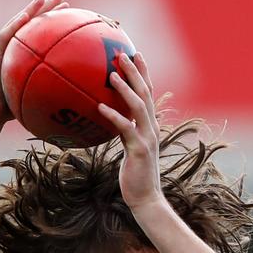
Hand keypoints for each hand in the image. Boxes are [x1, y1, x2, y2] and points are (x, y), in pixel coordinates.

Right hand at [0, 0, 67, 126]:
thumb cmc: (13, 109)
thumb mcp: (36, 94)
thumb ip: (50, 87)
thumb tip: (75, 90)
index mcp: (17, 52)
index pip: (37, 32)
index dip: (51, 20)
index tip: (68, 12)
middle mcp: (7, 46)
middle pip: (29, 22)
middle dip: (45, 8)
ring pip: (17, 23)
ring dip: (31, 9)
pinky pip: (5, 36)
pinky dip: (15, 25)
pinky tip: (26, 16)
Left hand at [96, 51, 163, 210]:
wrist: (146, 198)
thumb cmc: (134, 176)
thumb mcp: (129, 149)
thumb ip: (123, 132)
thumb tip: (105, 118)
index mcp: (149, 126)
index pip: (148, 94)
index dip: (143, 73)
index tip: (136, 54)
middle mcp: (151, 128)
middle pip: (146, 93)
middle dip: (135, 72)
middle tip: (122, 53)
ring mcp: (147, 138)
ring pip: (139, 107)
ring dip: (125, 89)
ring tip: (112, 74)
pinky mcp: (139, 150)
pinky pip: (126, 129)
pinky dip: (114, 116)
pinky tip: (100, 107)